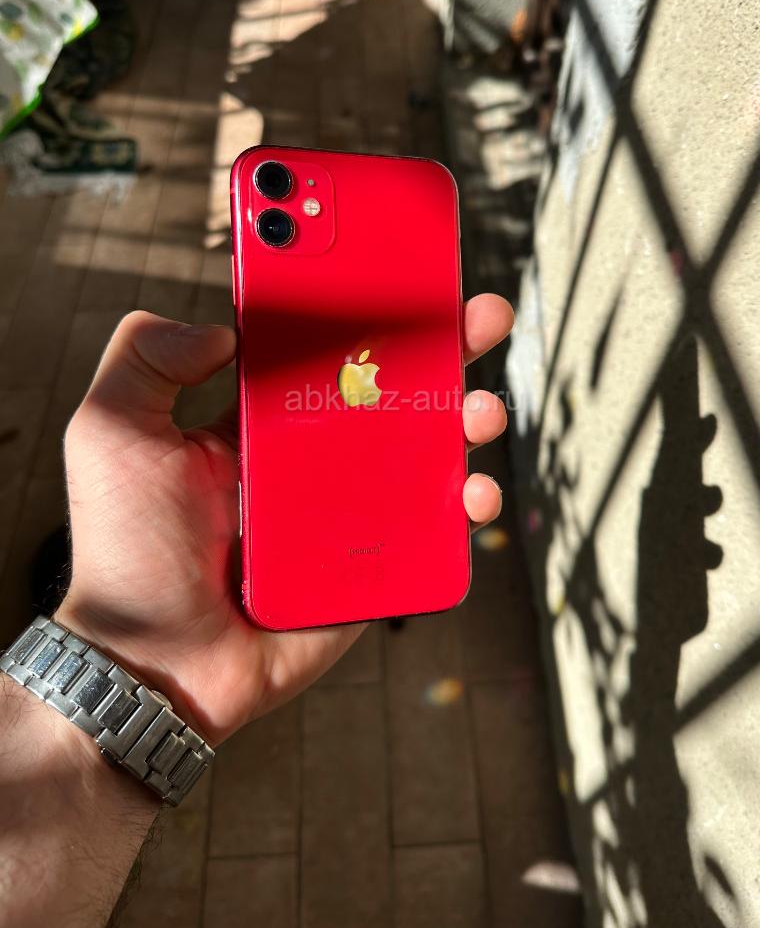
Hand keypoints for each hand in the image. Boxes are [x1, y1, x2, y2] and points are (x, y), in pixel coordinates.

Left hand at [56, 296, 512, 744]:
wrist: (159, 660)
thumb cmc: (129, 551)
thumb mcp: (111, 431)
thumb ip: (147, 356)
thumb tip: (224, 327)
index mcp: (264, 418)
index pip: (326, 348)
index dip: (364, 308)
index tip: (403, 267)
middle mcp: (314, 456)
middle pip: (393, 389)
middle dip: (443, 347)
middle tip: (478, 315)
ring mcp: (350, 509)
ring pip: (426, 452)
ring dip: (469, 418)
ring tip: (480, 408)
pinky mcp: (374, 562)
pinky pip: (433, 528)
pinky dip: (465, 505)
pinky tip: (471, 492)